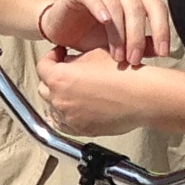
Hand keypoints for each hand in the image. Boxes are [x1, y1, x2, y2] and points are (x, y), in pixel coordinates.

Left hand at [35, 47, 171, 140]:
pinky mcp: (81, 130)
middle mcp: (60, 99)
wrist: (142, 96)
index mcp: (60, 78)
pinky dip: (65, 116)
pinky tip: (74, 108)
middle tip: (66, 72)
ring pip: (53, 107)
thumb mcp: (94, 54)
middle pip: (44, 88)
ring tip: (73, 91)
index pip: (42, 66)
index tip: (59, 56)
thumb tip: (67, 63)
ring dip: (59, 98)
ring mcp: (69, 117)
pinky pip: (63, 124)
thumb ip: (73, 59)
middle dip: (53, 78)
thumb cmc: (123, 74)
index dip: (51, 58)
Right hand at [37, 0, 171, 68]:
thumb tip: (161, 51)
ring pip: (117, 4)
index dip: (162, 30)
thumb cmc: (93, 36)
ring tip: (118, 56)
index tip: (164, 54)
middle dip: (137, 37)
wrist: (61, 29)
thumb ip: (142, 45)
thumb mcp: (121, 45)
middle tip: (134, 60)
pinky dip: (101, 8)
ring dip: (119, 33)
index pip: (157, 8)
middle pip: (137, 8)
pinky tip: (105, 22)